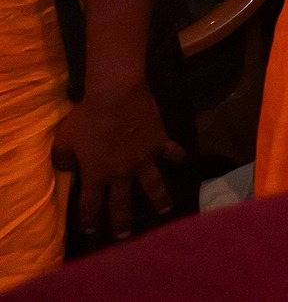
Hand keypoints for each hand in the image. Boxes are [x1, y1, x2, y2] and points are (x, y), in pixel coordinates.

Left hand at [51, 81, 181, 237]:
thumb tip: (67, 168)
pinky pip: (172, 152)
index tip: (90, 229)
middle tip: (125, 234)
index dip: (89, 219)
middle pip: (122, 203)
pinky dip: (177, 156)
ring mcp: (143, 159)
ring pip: (154, 185)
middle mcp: (121, 173)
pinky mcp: (159, 143)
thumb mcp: (63, 140)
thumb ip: (63, 159)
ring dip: (160, 199)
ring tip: (165, 209)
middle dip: (122, 221)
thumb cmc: (86, 118)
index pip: (90, 204)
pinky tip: (181, 159)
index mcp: (96, 174)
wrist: (116, 96)